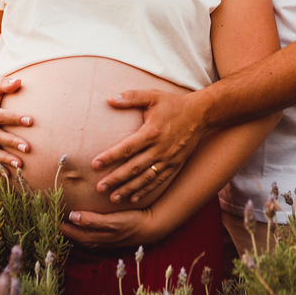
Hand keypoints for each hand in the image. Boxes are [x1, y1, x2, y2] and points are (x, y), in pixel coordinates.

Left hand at [61, 207, 158, 247]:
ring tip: (64, 227)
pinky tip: (83, 232)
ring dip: (74, 235)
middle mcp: (100, 241)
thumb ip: (92, 220)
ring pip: (84, 240)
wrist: (150, 228)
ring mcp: (106, 241)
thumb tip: (72, 216)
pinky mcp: (112, 239)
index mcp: (98, 237)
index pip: (74, 235)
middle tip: (53, 222)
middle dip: (66, 232)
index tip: (51, 219)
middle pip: (77, 239)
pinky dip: (84, 236)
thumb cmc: (131, 222)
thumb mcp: (112, 221)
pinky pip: (93, 240)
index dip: (63, 228)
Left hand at [91, 89, 206, 203]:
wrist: (200, 114)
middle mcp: (160, 148)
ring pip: (145, 178)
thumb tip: (109, 99)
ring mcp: (168, 159)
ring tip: (113, 198)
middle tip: (99, 188)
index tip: (94, 164)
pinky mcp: (175, 165)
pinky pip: (158, 181)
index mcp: (152, 132)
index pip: (127, 148)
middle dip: (115, 179)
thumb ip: (131, 97)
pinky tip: (133, 198)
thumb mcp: (153, 96)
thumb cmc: (173, 104)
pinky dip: (146, 190)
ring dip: (128, 189)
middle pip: (134, 167)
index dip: (110, 157)